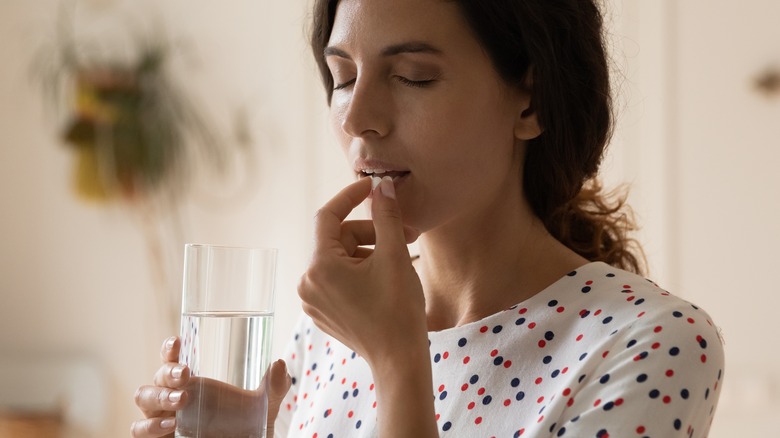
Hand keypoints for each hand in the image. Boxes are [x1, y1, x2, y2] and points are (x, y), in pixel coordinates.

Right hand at [131, 336, 290, 436]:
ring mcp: (164, 418)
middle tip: (186, 374)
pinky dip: (149, 427)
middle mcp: (174, 397)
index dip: (169, 348)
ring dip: (158, 396)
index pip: (173, 359)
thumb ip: (274, 386)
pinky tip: (170, 426)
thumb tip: (279, 364)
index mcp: (193, 382)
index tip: (177, 341)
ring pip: (144, 399)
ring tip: (180, 401)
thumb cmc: (247, 427)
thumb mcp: (264, 406)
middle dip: (167, 372)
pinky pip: (139, 430)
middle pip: (157, 377)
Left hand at [298, 176, 425, 364]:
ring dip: (368, 252)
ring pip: (339, 259)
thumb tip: (382, 187)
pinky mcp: (323, 312)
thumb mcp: (395, 256)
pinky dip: (360, 271)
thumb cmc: (398, 310)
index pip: (328, 216)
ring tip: (400, 260)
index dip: (350, 196)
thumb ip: (386, 216)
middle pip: (338, 239)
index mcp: (319, 266)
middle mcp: (307, 283)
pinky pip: (338, 279)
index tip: (372, 187)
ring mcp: (313, 300)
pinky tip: (386, 278)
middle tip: (406, 234)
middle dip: (371, 232)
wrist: (399, 360)